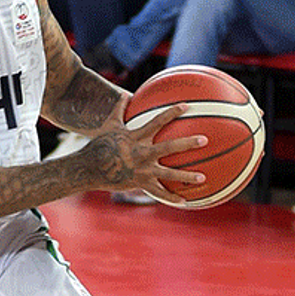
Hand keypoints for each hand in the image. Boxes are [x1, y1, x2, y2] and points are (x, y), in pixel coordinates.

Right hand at [83, 102, 205, 204]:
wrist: (89, 168)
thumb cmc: (99, 145)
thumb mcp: (109, 126)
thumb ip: (120, 110)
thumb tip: (125, 94)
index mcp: (136, 137)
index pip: (158, 121)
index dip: (172, 113)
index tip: (187, 106)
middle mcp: (142, 152)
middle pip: (169, 147)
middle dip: (187, 143)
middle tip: (205, 140)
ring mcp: (142, 169)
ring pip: (169, 173)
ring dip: (187, 175)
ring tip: (203, 177)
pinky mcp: (140, 183)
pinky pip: (159, 192)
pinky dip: (172, 197)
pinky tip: (185, 201)